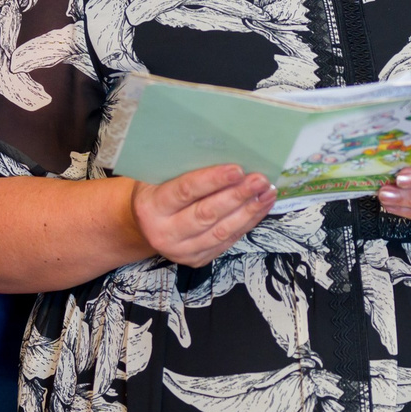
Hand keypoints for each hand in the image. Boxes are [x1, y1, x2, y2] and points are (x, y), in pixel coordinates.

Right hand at [133, 164, 273, 265]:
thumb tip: (225, 151)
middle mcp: (164, 233)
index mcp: (151, 207)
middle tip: (260, 180)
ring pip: (221, 231)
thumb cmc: (155, 191)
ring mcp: (181, 251)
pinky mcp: (197, 260)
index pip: (185, 192)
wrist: (143, 226)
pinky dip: (248, 223)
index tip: (238, 169)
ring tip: (267, 192)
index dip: (213, 180)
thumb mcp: (157, 176)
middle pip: (207, 214)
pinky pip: (227, 241)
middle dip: (237, 196)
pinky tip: (261, 206)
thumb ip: (182, 168)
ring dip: (249, 211)